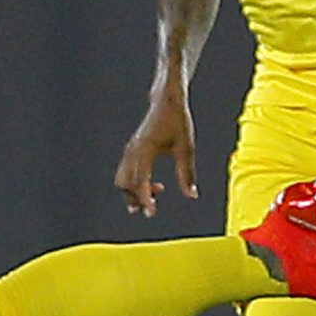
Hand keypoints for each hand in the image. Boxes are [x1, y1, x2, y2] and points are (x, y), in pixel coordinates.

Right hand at [116, 95, 195, 215]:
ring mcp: (130, 150)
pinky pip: (127, 173)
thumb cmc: (178, 122)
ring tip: (156, 194)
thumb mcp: (186, 149)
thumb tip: (192, 196)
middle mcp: (133, 151)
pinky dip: (136, 184)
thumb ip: (187, 174)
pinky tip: (155, 186)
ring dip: (134, 192)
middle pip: (124, 184)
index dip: (145, 199)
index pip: (140, 181)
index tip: (152, 213)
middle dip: (135, 198)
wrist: (167, 101)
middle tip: (153, 208)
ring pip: (123, 180)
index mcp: (145, 150)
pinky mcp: (132, 150)